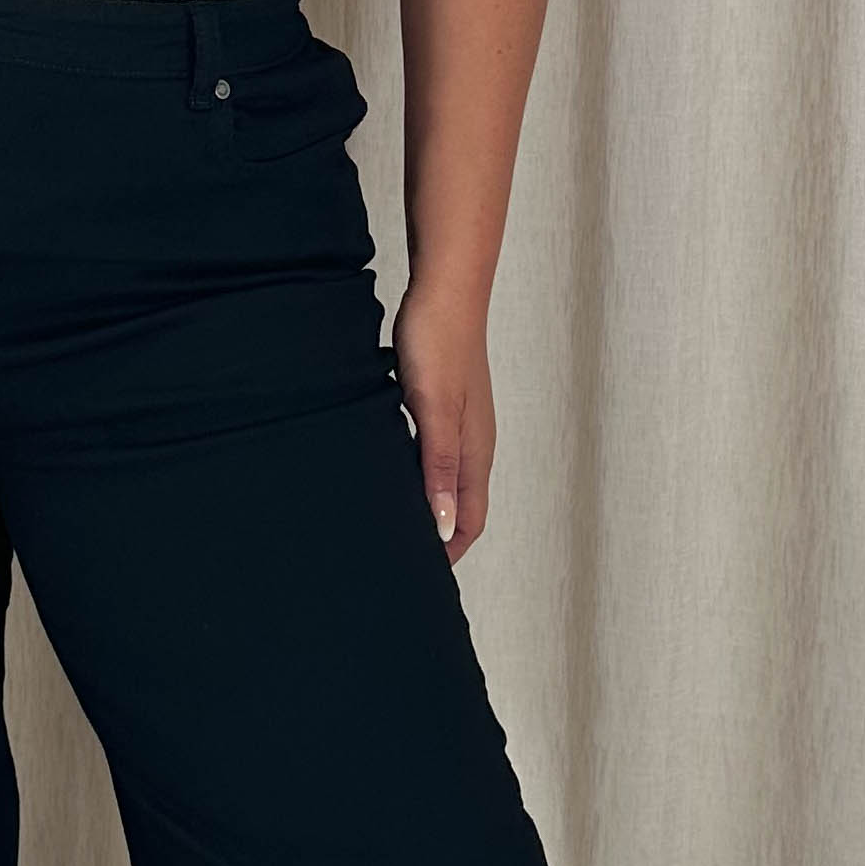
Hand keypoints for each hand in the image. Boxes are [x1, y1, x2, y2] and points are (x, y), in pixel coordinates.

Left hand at [391, 276, 495, 564]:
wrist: (445, 288)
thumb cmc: (440, 343)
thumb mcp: (434, 411)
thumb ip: (439, 469)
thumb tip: (444, 526)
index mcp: (475, 450)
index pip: (471, 520)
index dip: (449, 552)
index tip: (418, 577)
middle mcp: (473, 441)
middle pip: (462, 505)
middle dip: (439, 536)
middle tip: (401, 558)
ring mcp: (460, 421)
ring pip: (447, 479)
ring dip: (428, 505)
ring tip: (393, 523)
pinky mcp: (443, 402)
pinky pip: (434, 453)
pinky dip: (417, 474)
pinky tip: (388, 469)